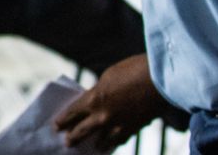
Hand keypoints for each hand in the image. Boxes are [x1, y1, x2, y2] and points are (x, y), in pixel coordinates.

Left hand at [54, 54, 172, 150]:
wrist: (161, 80)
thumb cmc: (133, 70)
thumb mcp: (108, 77)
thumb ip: (99, 92)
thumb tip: (96, 101)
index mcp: (93, 99)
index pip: (72, 113)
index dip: (64, 120)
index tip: (56, 126)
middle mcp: (103, 116)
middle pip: (83, 131)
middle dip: (74, 137)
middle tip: (67, 143)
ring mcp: (119, 125)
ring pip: (103, 140)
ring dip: (97, 144)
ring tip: (93, 147)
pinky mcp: (135, 129)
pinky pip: (121, 140)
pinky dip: (116, 142)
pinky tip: (113, 145)